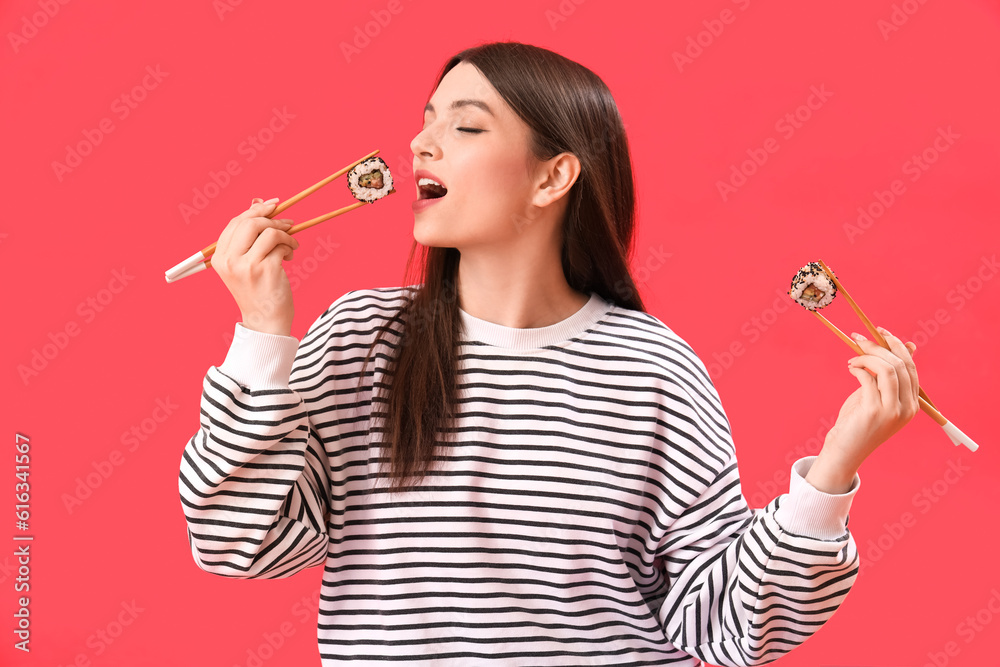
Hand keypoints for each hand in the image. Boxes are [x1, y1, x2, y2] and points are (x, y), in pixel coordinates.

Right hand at [213, 197, 299, 336]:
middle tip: (289, 224)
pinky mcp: (266, 270)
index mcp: (219, 257)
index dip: (256, 210)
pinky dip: (290, 247)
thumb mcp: (245, 263)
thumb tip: (259, 201)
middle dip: (273, 219)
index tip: (274, 204)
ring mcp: (247, 265)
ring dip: (286, 235)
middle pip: (250, 222)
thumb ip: (249, 236)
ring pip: (269, 232)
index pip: (235, 222)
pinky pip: (281, 245)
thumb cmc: (257, 290)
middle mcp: (229, 260)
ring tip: (291, 245)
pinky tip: (290, 257)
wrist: (265, 321)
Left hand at [820, 327, 920, 474]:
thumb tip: (909, 346)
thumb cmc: (859, 421)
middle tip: (858, 339)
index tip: (879, 331)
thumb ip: (890, 375)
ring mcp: (892, 410)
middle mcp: (907, 408)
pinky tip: (850, 368)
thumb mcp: (878, 395)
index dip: (895, 345)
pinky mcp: (874, 411)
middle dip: (878, 346)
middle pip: (899, 364)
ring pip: (887, 369)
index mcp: (912, 404)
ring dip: (867, 356)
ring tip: (853, 359)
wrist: (845, 449)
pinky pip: (868, 379)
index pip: (909, 366)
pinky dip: (858, 368)